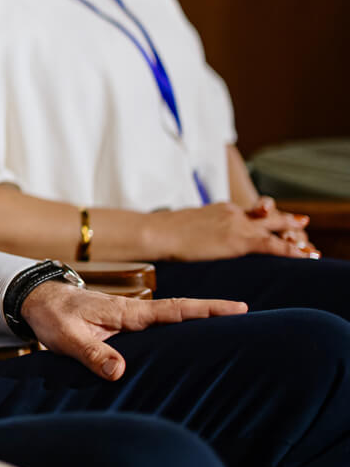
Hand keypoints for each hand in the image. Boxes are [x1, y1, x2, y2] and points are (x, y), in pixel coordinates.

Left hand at [21, 281, 245, 379]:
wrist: (35, 300)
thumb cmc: (52, 315)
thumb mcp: (67, 337)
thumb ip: (92, 354)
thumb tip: (120, 371)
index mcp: (126, 311)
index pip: (173, 310)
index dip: (206, 309)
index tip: (238, 308)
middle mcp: (134, 312)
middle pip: (182, 312)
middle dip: (214, 314)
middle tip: (252, 316)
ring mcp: (130, 318)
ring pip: (171, 321)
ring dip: (198, 323)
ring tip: (234, 332)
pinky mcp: (124, 326)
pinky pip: (157, 329)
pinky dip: (177, 330)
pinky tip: (192, 343)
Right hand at [148, 201, 315, 259]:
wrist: (158, 232)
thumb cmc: (163, 233)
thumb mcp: (187, 228)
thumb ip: (199, 232)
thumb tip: (196, 241)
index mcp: (220, 210)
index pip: (249, 212)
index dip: (264, 216)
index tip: (270, 217)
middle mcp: (233, 213)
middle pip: (267, 215)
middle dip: (286, 220)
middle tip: (302, 221)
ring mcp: (238, 224)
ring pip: (277, 227)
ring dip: (294, 236)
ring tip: (309, 246)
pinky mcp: (240, 239)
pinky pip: (274, 244)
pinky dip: (292, 250)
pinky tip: (305, 256)